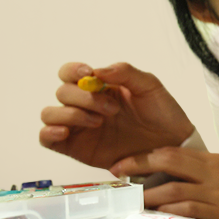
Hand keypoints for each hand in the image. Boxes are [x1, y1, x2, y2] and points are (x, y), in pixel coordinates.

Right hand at [38, 62, 196, 169]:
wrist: (171, 147)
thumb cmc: (162, 115)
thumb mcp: (149, 86)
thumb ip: (125, 72)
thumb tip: (98, 71)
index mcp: (98, 87)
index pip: (70, 73)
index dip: (71, 70)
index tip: (86, 74)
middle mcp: (84, 105)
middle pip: (62, 92)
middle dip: (84, 98)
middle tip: (111, 109)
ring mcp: (79, 127)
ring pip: (50, 114)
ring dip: (69, 114)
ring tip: (97, 122)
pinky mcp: (76, 148)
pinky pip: (47, 140)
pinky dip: (48, 133)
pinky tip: (65, 132)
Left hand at [108, 146, 218, 218]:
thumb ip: (199, 166)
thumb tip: (165, 166)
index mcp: (214, 159)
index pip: (172, 151)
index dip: (144, 156)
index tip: (123, 163)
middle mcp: (214, 174)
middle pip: (169, 162)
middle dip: (139, 166)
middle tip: (120, 175)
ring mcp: (218, 194)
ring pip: (174, 189)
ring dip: (150, 195)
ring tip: (134, 199)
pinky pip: (188, 210)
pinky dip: (169, 210)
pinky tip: (157, 211)